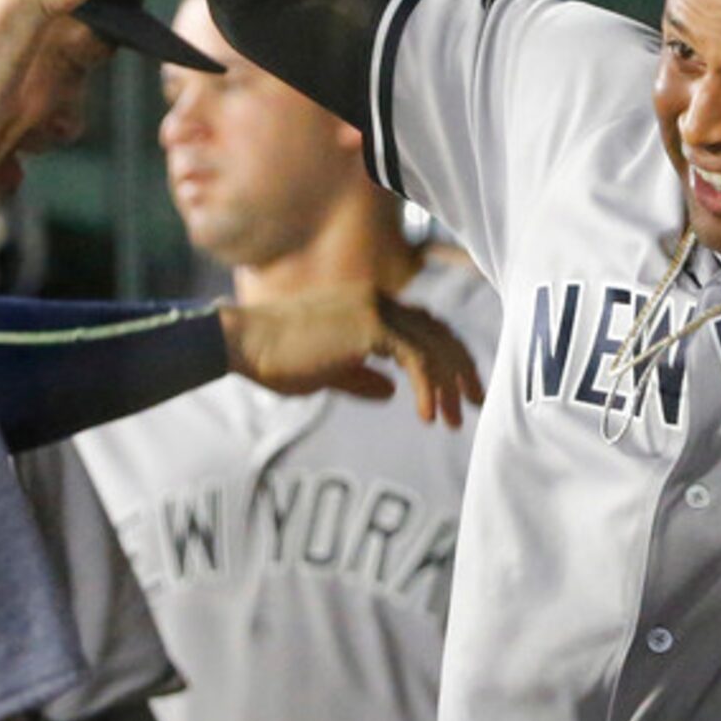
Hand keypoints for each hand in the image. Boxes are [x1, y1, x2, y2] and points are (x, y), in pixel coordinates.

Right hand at [220, 283, 487, 426]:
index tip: (463, 390)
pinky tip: (429, 416)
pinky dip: (428, 388)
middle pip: (441, 333)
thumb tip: (391, 392)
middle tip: (477, 404)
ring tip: (455, 420)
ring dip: (450, 385)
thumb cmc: (276, 358)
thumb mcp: (327, 371)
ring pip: (434, 347)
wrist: (243, 341)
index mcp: (373, 305)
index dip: (450, 358)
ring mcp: (377, 310)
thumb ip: (361, 377)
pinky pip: (416, 359)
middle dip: (462, 370)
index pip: (429, 327)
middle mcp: (381, 300)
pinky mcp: (369, 327)